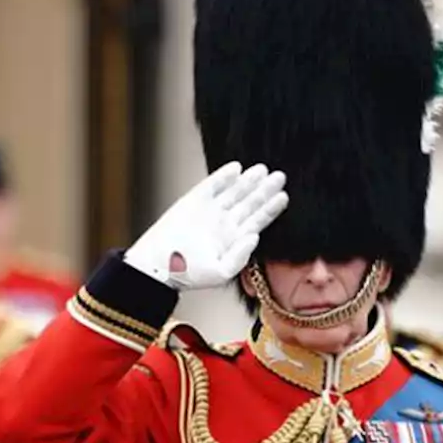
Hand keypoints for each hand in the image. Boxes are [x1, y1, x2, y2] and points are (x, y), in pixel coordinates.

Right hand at [124, 162, 287, 289]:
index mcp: (234, 239)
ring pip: (235, 192)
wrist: (158, 264)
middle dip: (265, 190)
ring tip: (263, 170)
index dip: (271, 209)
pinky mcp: (194, 200)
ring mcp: (211, 209)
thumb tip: (255, 236)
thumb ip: (240, 257)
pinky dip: (224, 176)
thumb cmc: (187, 273)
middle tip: (280, 176)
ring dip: (249, 181)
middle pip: (250, 203)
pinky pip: (213, 185)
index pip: (257, 220)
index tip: (284, 197)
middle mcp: (225, 222)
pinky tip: (237, 169)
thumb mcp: (220, 272)